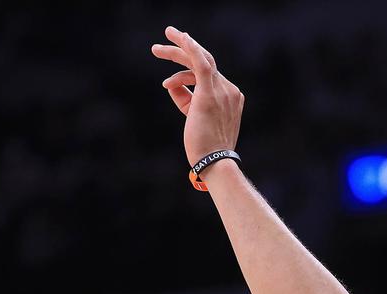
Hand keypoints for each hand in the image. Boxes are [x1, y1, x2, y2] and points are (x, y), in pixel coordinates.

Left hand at [151, 26, 244, 165]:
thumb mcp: (194, 119)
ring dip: (176, 52)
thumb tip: (170, 85)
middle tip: (160, 47)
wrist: (214, 162)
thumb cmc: (204, 147)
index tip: (169, 83)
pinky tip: (181, 37)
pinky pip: (202, 63)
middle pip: (205, 63)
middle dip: (182, 51)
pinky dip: (191, 48)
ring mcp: (222, 91)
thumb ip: (186, 100)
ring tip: (155, 49)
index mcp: (231, 98)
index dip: (185, 77)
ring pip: (199, 61)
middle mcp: (229, 91)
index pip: (207, 78)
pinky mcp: (210, 93)